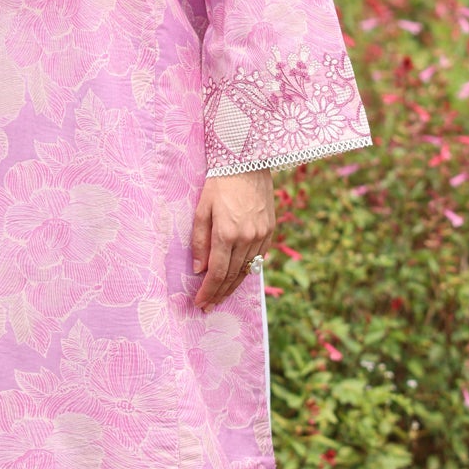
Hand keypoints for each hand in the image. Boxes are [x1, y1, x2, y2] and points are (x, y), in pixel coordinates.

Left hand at [190, 168, 274, 309]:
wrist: (247, 162)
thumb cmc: (219, 183)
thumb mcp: (202, 209)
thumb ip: (199, 241)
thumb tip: (199, 269)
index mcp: (226, 233)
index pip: (217, 272)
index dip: (208, 290)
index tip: (200, 302)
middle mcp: (246, 238)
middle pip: (232, 275)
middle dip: (219, 293)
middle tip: (209, 306)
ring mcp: (261, 235)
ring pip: (247, 269)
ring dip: (233, 286)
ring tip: (221, 297)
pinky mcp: (270, 230)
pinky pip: (258, 258)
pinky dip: (247, 270)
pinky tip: (238, 277)